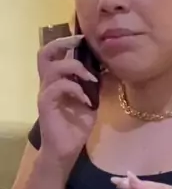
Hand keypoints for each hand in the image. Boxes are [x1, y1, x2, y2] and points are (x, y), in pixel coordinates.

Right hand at [36, 34, 97, 170]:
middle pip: (45, 53)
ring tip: (91, 78)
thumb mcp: (92, 101)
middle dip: (63, 43)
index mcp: (58, 79)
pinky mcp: (45, 104)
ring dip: (74, 68)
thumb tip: (110, 68)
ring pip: (52, 68)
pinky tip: (86, 99)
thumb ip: (96, 85)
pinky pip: (57, 87)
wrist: (67, 149)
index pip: (55, 53)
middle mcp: (48, 82)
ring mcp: (46, 92)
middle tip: (80, 43)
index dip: (68, 42)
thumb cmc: (77, 125)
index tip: (86, 38)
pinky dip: (75, 89)